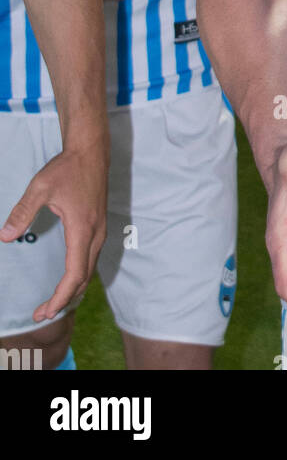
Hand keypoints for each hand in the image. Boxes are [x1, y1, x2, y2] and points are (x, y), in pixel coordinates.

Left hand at [0, 141, 107, 321]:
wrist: (91, 151)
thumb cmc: (67, 168)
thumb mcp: (40, 188)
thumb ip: (23, 212)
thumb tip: (5, 237)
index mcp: (82, 229)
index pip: (74, 274)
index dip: (60, 297)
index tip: (45, 312)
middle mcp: (95, 234)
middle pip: (83, 278)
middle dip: (64, 300)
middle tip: (41, 314)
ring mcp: (99, 230)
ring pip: (89, 269)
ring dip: (72, 289)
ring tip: (52, 304)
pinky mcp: (99, 226)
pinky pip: (91, 259)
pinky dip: (79, 276)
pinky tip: (68, 278)